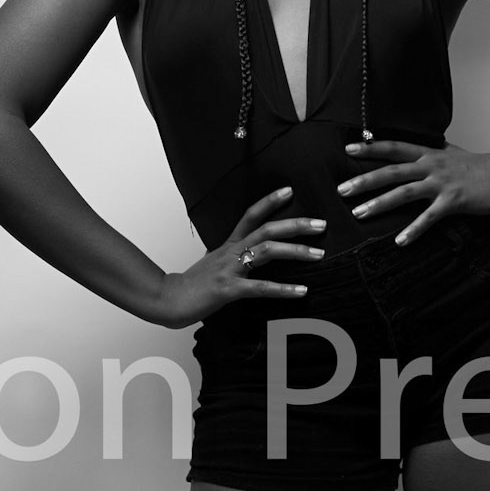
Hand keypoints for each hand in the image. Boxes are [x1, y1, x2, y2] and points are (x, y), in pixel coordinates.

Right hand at [155, 187, 324, 326]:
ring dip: (296, 251)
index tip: (290, 191)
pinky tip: (301, 291)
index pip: (251, 215)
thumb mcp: (216, 264)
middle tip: (321, 225)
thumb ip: (233, 257)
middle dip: (296, 225)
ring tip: (319, 254)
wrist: (168, 299)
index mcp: (229, 244)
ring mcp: (230, 269)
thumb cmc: (193, 284)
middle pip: (266, 229)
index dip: (270, 201)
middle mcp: (231, 252)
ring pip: (266, 251)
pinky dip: (283, 289)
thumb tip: (248, 256)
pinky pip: (260, 287)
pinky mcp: (229, 289)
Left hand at [336, 139, 489, 242]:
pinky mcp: (454, 201)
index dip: (371, 148)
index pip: (394, 147)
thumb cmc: (480, 167)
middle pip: (392, 171)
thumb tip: (417, 148)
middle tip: (342, 190)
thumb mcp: (452, 153)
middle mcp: (431, 165)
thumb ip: (432, 151)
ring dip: (380, 203)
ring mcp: (442, 183)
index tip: (349, 149)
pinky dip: (414, 229)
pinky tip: (400, 241)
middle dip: (365, 180)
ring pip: (404, 192)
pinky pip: (429, 217)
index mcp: (429, 153)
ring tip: (360, 213)